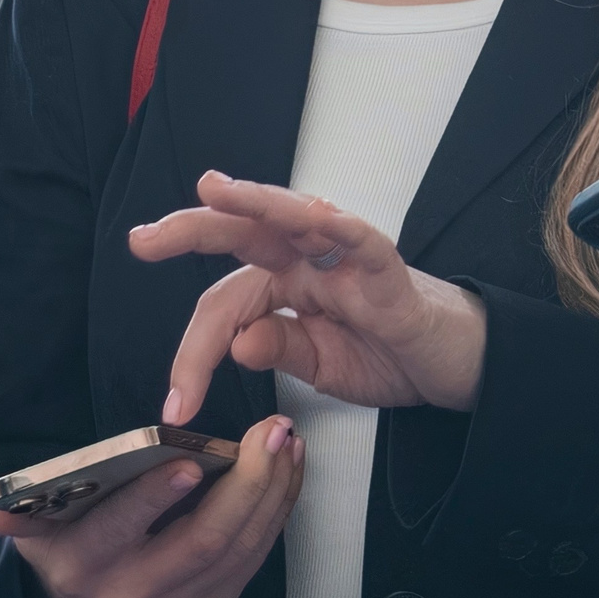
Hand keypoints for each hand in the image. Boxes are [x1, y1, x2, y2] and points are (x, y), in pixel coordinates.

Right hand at [0, 411, 302, 597]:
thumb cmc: (67, 539)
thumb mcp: (35, 526)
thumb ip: (21, 512)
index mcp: (83, 568)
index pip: (120, 532)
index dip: (155, 498)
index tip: (190, 461)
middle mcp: (132, 597)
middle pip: (202, 543)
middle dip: (245, 485)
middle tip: (272, 432)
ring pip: (239, 551)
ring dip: (273, 492)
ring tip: (287, 441)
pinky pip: (255, 558)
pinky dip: (277, 510)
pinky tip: (288, 470)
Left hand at [128, 171, 488, 416]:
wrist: (456, 365)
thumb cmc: (391, 355)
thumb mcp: (320, 367)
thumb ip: (278, 349)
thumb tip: (237, 342)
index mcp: (287, 286)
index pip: (226, 306)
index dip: (193, 353)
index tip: (176, 406)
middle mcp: (310, 262)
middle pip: (244, 235)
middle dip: (191, 230)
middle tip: (142, 240)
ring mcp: (347, 260)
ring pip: (296, 220)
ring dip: (254, 202)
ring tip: (212, 191)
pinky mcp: (387, 269)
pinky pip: (360, 239)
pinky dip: (335, 225)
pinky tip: (311, 213)